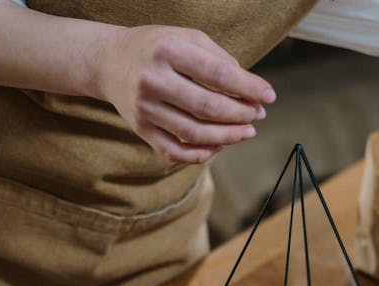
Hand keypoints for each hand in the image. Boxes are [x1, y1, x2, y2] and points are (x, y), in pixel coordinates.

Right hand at [89, 25, 275, 162]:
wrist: (108, 61)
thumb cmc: (157, 47)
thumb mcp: (187, 38)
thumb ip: (219, 59)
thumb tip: (251, 89)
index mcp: (168, 50)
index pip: (218, 75)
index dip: (248, 88)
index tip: (269, 96)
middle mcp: (153, 80)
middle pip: (209, 108)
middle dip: (241, 114)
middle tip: (258, 115)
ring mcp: (145, 108)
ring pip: (195, 134)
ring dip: (228, 137)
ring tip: (247, 131)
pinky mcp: (141, 129)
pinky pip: (176, 151)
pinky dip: (202, 154)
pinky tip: (219, 146)